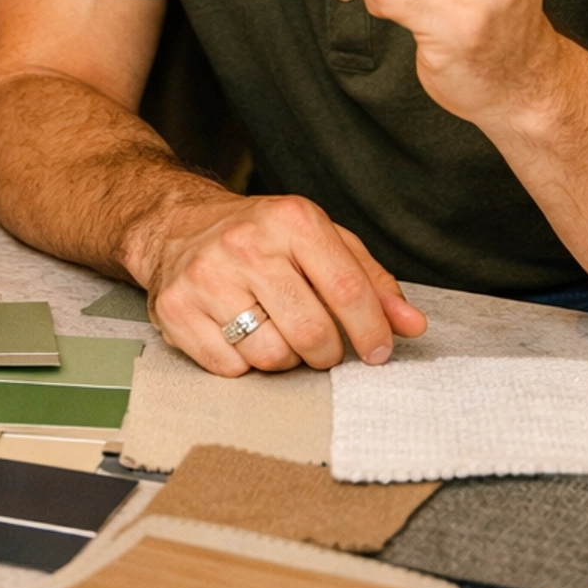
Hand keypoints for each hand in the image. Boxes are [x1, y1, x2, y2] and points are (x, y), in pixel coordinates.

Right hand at [128, 192, 425, 375]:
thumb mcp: (321, 241)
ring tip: (276, 333)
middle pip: (311, 331)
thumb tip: (412, 325)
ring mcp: (205, 277)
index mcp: (291, 220)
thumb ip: (370, 281)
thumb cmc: (261, 237)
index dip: (372, 331)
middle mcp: (245, 244)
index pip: (348, 289)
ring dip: (284, 359)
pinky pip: (230, 367)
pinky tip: (239, 334)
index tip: (379, 352)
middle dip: (326, 353)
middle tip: (321, 346)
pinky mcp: (175, 309)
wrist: (176, 225)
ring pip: (271, 355)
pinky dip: (244, 363)